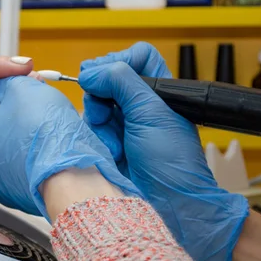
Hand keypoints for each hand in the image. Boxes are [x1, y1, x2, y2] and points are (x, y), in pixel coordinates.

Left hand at [0, 76, 140, 218]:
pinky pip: (26, 165)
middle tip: (42, 106)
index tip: (30, 88)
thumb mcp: (22, 88)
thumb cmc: (44, 136)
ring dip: (29, 133)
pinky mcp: (18, 194)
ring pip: (14, 145)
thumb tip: (2, 78)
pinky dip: (37, 155)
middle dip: (20, 112)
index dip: (11, 90)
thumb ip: (5, 78)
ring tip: (49, 129)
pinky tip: (51, 150)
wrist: (71, 180)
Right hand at [79, 42, 248, 260]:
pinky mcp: (106, 142)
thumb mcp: (150, 113)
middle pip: (107, 79)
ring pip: (94, 103)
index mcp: (159, 90)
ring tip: (114, 141)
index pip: (137, 57)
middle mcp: (139, 104)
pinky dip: (96, 137)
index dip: (120, 60)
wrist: (165, 204)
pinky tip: (110, 152)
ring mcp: (121, 124)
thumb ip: (121, 82)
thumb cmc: (170, 162)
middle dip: (102, 94)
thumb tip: (91, 71)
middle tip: (107, 112)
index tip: (107, 75)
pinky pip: (89, 127)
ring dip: (99, 120)